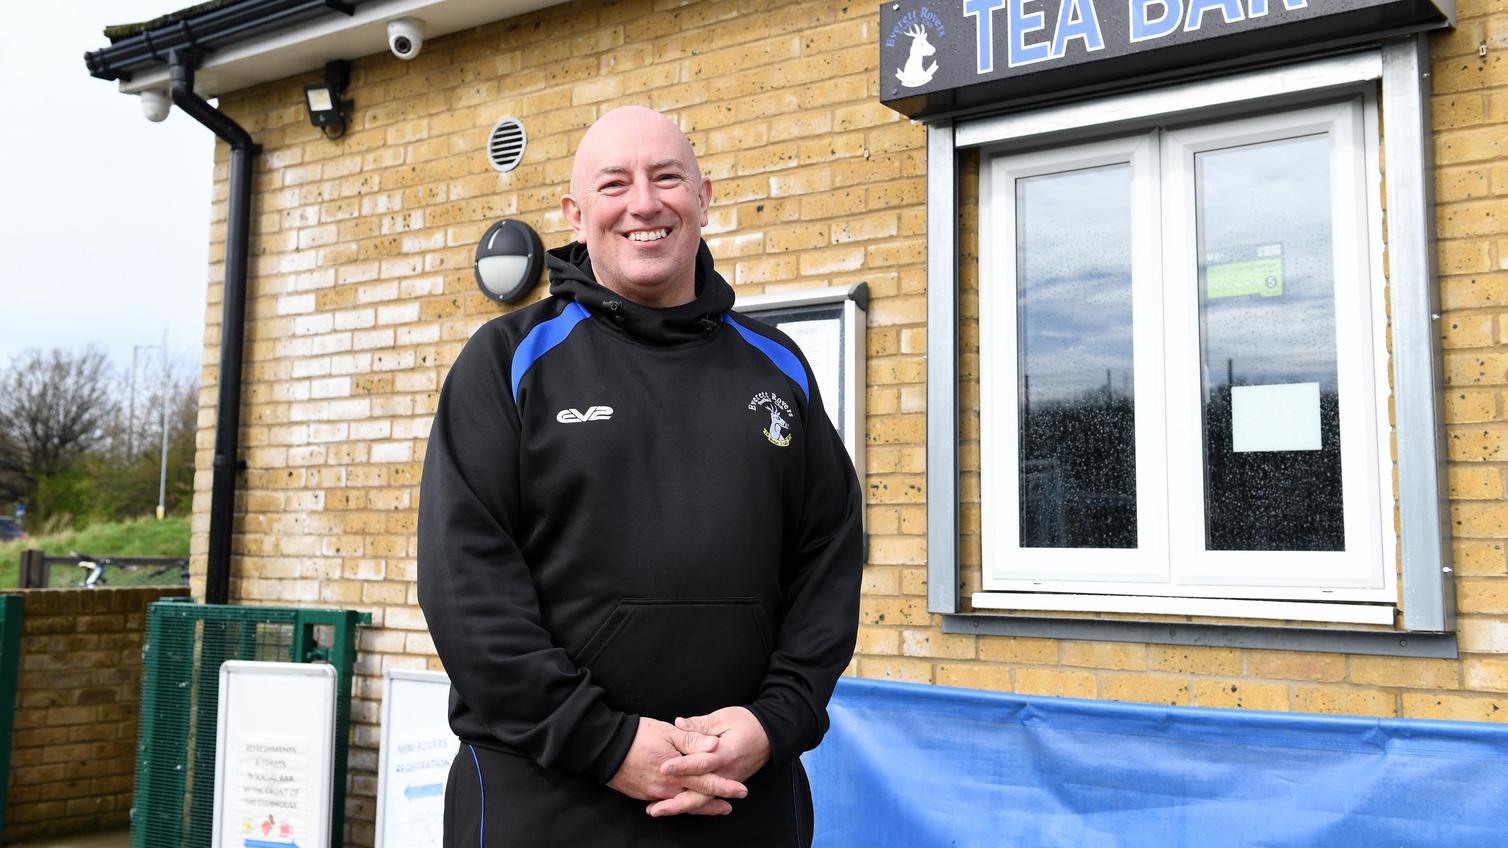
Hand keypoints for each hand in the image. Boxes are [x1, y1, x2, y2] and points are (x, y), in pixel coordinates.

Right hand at [606, 717, 747, 815]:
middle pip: (697, 799)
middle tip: (730, 807)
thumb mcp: (668, 732)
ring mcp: (655, 794)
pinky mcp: (644, 795)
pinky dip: (679, 806)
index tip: (741, 791)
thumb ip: (693, 740)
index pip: (707, 781)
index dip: (725, 787)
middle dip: (715, 804)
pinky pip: (667, 803)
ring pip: (682, 804)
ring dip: (699, 807)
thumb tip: (715, 745)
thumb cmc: (638, 736)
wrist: (605, 748)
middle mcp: (668, 787)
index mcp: (677, 771)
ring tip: (714, 809)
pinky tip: (685, 805)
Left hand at [649, 707, 770, 815]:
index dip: (682, 765)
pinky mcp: (725, 785)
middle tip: (655, 807)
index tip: (664, 767)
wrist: (770, 737)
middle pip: (701, 793)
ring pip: (702, 801)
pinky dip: (690, 805)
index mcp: (726, 753)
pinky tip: (673, 806)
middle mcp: (726, 773)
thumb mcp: (724, 717)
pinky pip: (706, 799)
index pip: (701, 762)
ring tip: (657, 810)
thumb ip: (700, 724)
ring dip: (679, 807)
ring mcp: (726, 782)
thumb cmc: (748, 723)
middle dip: (676, 802)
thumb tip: (678, 723)